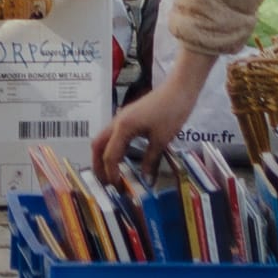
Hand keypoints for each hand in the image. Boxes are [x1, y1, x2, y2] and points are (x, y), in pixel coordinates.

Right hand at [93, 60, 205, 184]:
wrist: (179, 89)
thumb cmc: (171, 112)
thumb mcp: (162, 140)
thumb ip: (151, 160)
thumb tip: (146, 180)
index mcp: (123, 127)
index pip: (110, 155)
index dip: (111, 173)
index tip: (117, 188)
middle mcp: (118, 122)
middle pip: (98, 145)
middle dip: (98, 164)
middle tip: (105, 182)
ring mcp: (122, 118)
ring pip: (104, 139)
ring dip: (104, 155)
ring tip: (112, 173)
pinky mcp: (129, 117)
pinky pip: (114, 135)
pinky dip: (113, 148)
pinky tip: (123, 158)